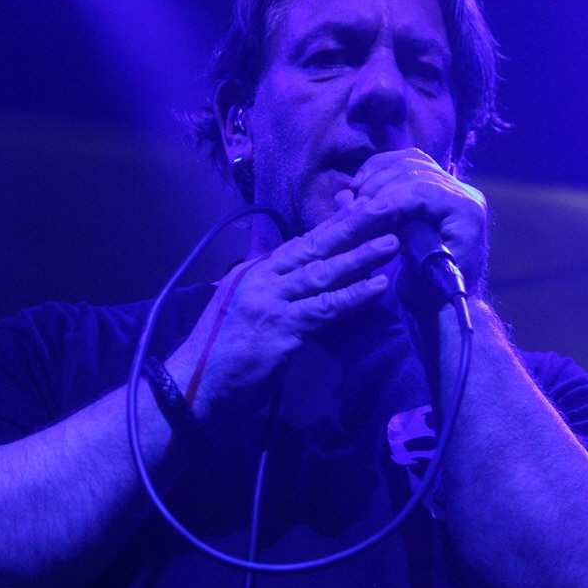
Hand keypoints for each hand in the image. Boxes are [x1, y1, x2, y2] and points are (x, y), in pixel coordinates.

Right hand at [167, 203, 399, 420]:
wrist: (196, 384)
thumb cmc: (219, 349)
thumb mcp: (238, 302)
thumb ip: (262, 278)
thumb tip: (278, 255)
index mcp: (254, 271)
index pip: (301, 241)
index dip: (333, 222)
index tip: (363, 203)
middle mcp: (263, 279)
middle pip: (314, 246)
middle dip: (352, 225)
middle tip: (386, 206)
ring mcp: (273, 303)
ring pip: (323, 273)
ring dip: (360, 257)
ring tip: (392, 243)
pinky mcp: (283, 330)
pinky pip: (325, 309)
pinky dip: (353, 296)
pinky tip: (377, 286)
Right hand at [350, 148, 487, 296]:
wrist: (447, 303)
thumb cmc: (432, 298)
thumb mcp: (415, 279)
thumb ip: (393, 244)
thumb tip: (362, 211)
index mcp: (467, 213)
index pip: (421, 190)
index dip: (386, 199)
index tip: (360, 213)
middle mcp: (464, 193)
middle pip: (413, 170)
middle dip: (377, 187)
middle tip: (351, 208)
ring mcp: (452, 186)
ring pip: (409, 161)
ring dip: (376, 176)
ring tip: (354, 198)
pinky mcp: (438, 186)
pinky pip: (407, 163)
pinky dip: (381, 169)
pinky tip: (361, 184)